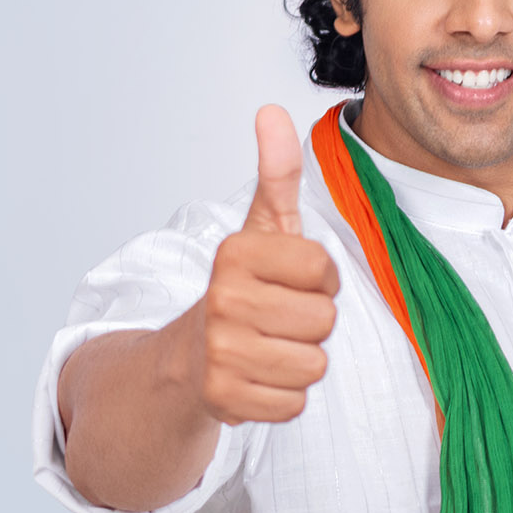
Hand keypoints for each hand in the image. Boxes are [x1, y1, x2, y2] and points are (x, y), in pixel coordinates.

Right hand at [197, 105, 340, 425]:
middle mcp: (222, 300)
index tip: (292, 281)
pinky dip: (284, 397)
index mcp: (235, 254)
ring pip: (313, 365)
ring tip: (270, 348)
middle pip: (324, 322)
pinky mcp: (223, 399)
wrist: (188, 359)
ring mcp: (219, 352)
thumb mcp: (262, 229)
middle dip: (311, 324)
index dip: (320, 281)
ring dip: (301, 361)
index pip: (324, 272)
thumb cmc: (242, 289)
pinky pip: (294, 403)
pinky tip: (259, 378)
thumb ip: (276, 173)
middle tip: (278, 320)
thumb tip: (272, 110)